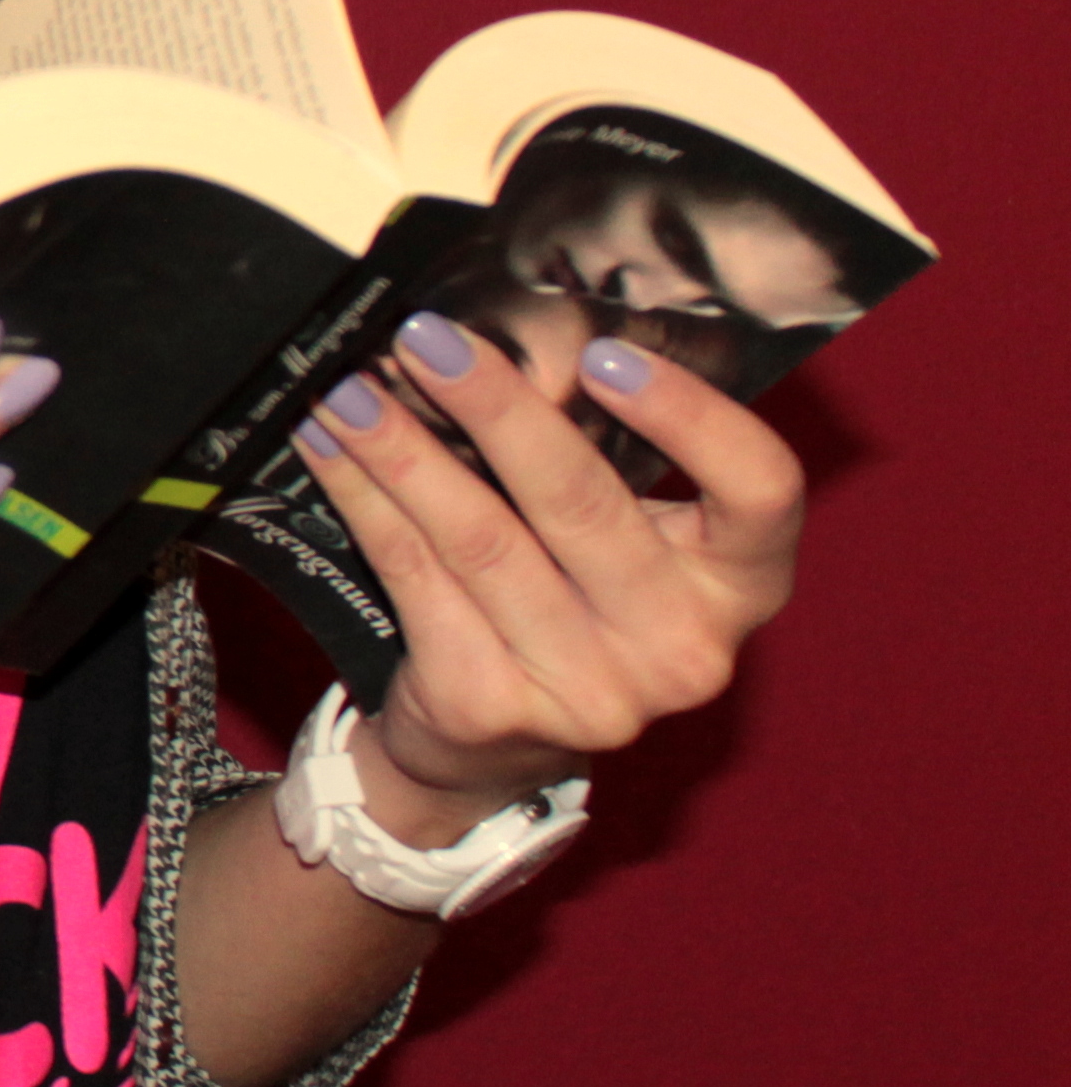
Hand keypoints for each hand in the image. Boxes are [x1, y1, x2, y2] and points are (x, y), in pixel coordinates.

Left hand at [298, 311, 799, 840]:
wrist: (493, 749)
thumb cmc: (569, 608)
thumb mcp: (622, 544)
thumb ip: (604, 463)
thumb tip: (503, 337)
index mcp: (739, 585)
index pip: (760, 488)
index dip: (691, 416)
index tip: (603, 354)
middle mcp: (681, 645)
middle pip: (582, 503)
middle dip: (493, 408)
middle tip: (427, 339)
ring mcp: (590, 690)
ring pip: (479, 537)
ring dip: (401, 449)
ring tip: (350, 387)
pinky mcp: (491, 706)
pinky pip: (414, 575)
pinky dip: (361, 500)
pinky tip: (326, 448)